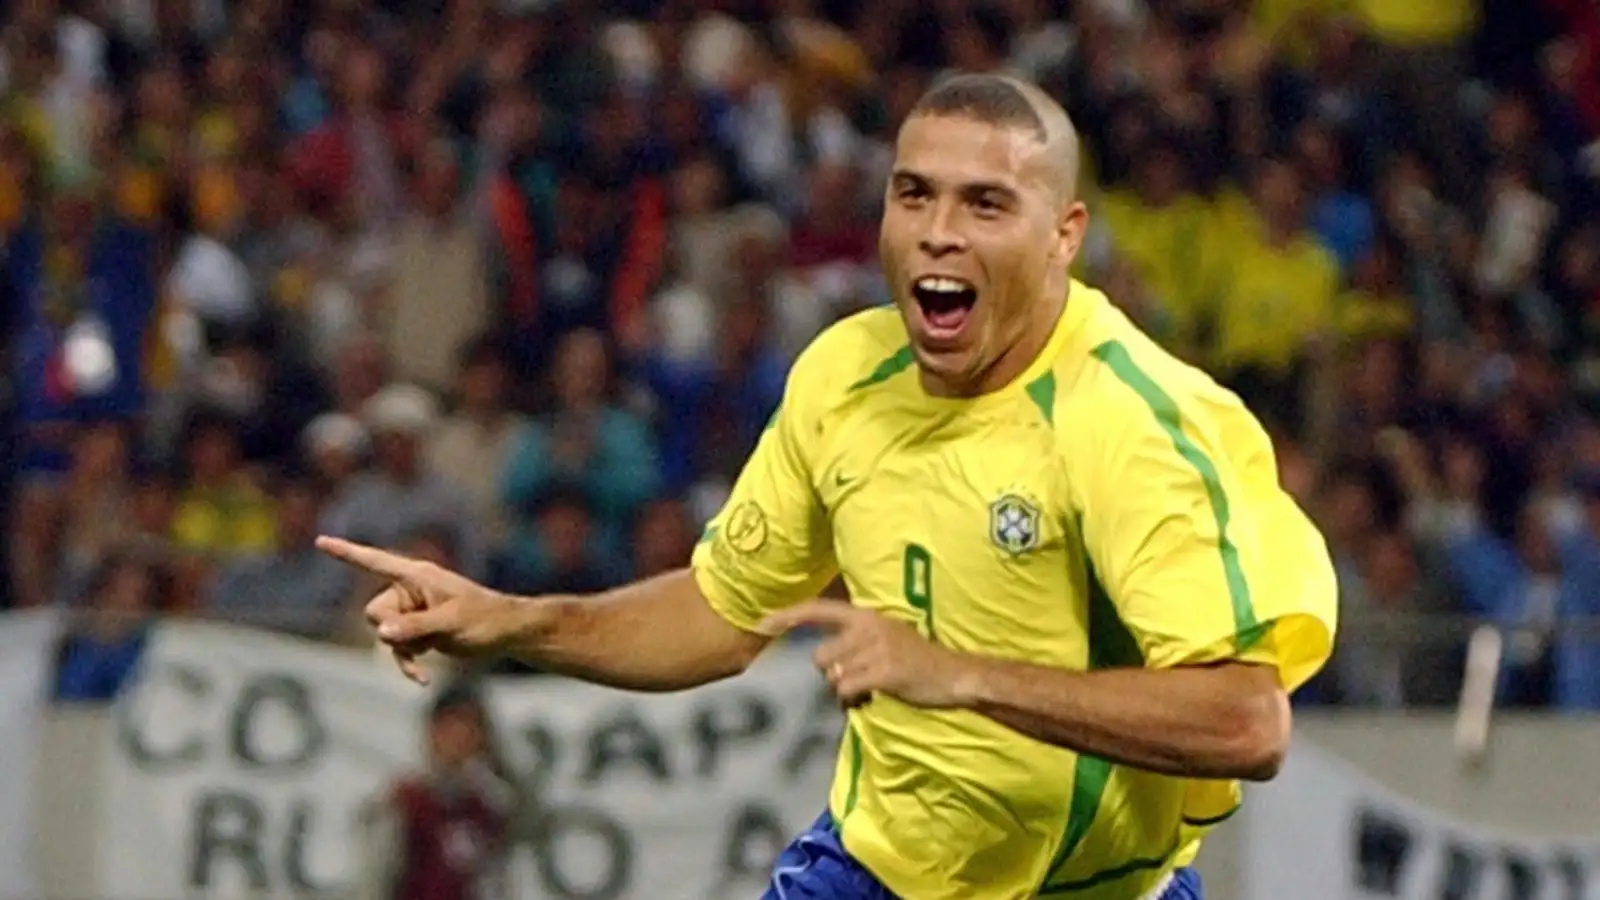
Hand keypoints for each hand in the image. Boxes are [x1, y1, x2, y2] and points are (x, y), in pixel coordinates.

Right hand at [317, 536, 520, 684]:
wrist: (506, 634)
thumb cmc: (484, 619)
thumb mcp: (451, 623)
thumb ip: (415, 627)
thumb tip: (382, 632)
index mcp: (417, 576)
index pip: (375, 561)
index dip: (347, 553)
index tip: (320, 541)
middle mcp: (410, 591)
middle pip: (374, 611)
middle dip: (393, 628)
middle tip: (426, 630)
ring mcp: (412, 613)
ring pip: (384, 635)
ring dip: (403, 648)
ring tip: (434, 646)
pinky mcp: (418, 632)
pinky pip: (397, 650)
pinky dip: (408, 663)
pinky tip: (423, 679)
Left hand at [758, 601, 970, 708]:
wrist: (952, 674)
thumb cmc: (915, 660)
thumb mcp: (885, 637)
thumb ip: (854, 640)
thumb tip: (823, 661)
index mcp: (866, 616)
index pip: (818, 610)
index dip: (788, 615)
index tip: (762, 623)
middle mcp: (868, 627)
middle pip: (820, 657)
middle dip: (834, 674)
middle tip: (860, 679)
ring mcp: (876, 649)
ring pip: (833, 678)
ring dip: (846, 690)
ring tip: (871, 687)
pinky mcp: (883, 671)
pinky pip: (848, 691)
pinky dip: (856, 701)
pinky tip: (874, 697)